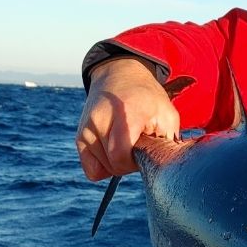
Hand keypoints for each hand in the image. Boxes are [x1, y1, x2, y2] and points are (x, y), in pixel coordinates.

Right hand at [75, 56, 180, 180]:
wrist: (119, 77)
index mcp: (126, 114)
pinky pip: (91, 169)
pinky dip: (104, 165)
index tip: (143, 151)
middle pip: (113, 165)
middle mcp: (100, 120)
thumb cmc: (147, 98)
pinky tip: (113, 149)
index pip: (120, 157)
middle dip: (128, 163)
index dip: (134, 163)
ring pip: (103, 168)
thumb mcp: (167, 114)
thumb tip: (156, 167)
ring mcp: (86, 129)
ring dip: (117, 162)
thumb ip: (166, 142)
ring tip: (125, 141)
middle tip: (137, 144)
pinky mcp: (80, 136)